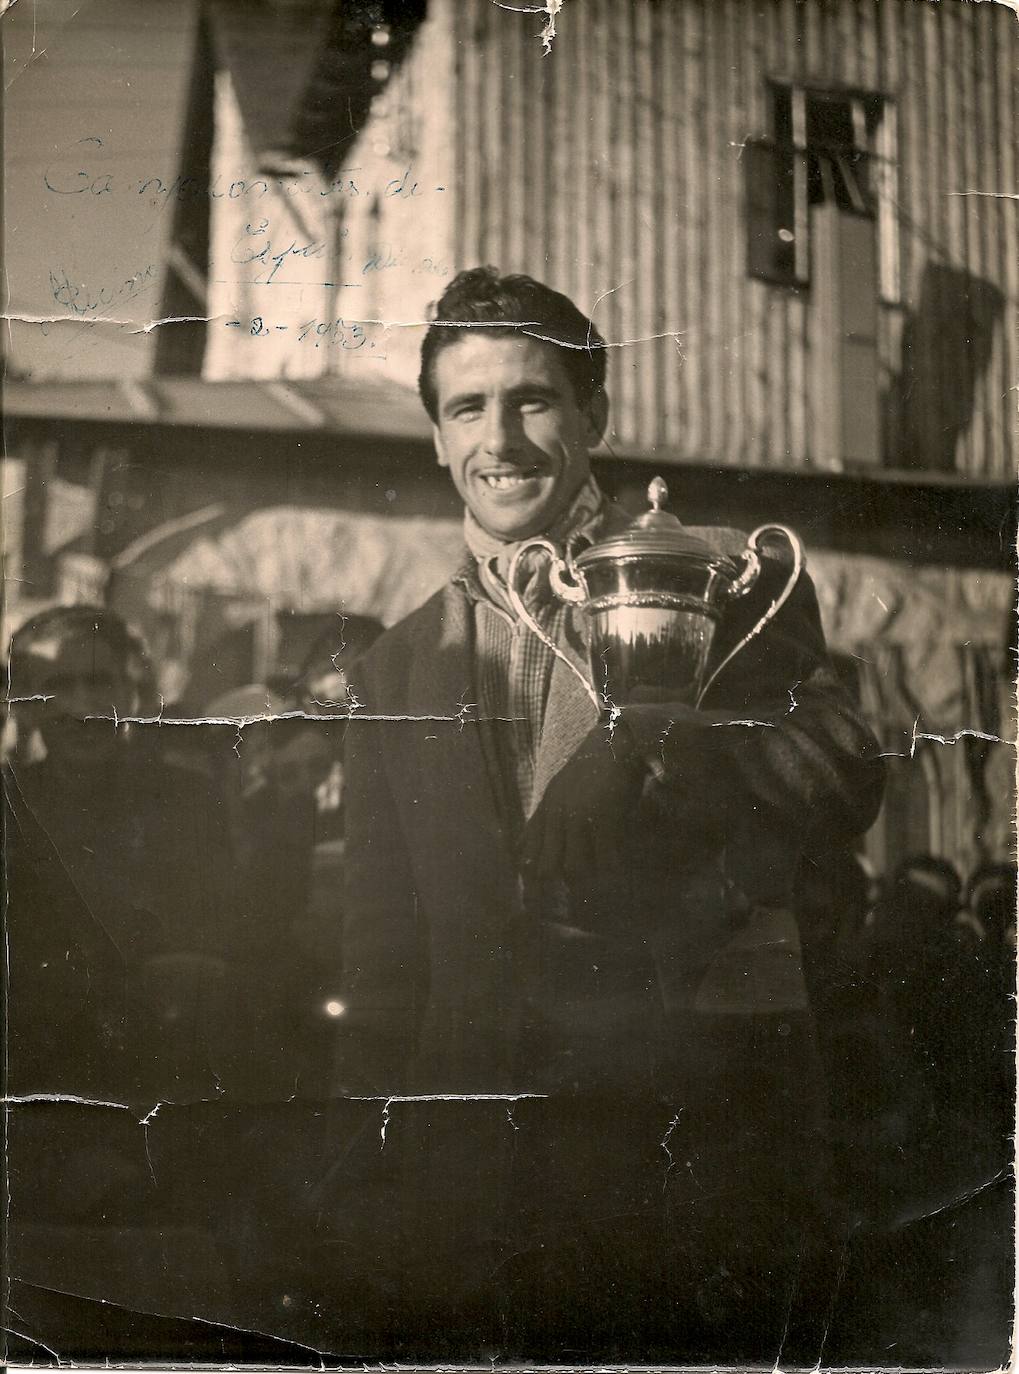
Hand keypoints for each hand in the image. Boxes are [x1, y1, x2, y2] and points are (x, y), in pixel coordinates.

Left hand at [522, 723, 647, 880]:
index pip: (527, 853)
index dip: (531, 877)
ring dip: (590, 877)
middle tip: (579, 885)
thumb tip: (525, 852)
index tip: (539, 893)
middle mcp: (556, 815)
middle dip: (561, 882)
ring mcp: (578, 817)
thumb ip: (544, 819)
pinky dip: (613, 868)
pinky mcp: (603, 818)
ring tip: (602, 872)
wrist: (615, 741)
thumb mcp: (559, 791)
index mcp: (545, 810)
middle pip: (547, 868)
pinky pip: (606, 860)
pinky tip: (619, 863)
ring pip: (574, 869)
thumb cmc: (592, 769)